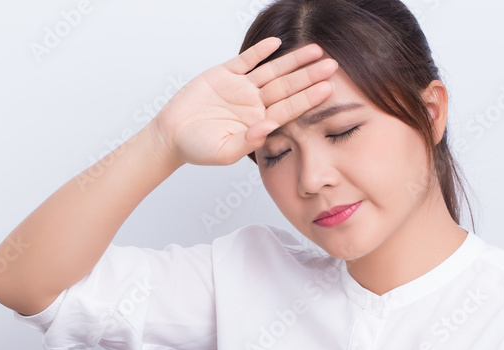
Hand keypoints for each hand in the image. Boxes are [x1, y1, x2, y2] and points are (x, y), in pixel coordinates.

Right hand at [153, 37, 336, 166]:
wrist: (171, 135)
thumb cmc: (197, 149)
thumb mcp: (224, 152)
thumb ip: (248, 142)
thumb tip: (269, 127)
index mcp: (258, 123)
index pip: (289, 109)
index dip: (308, 99)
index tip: (328, 89)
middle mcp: (254, 103)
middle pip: (287, 87)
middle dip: (309, 76)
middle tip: (332, 65)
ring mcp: (241, 88)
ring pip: (272, 71)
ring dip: (293, 61)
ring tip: (315, 50)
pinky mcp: (224, 74)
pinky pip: (246, 60)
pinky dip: (260, 51)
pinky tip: (276, 43)